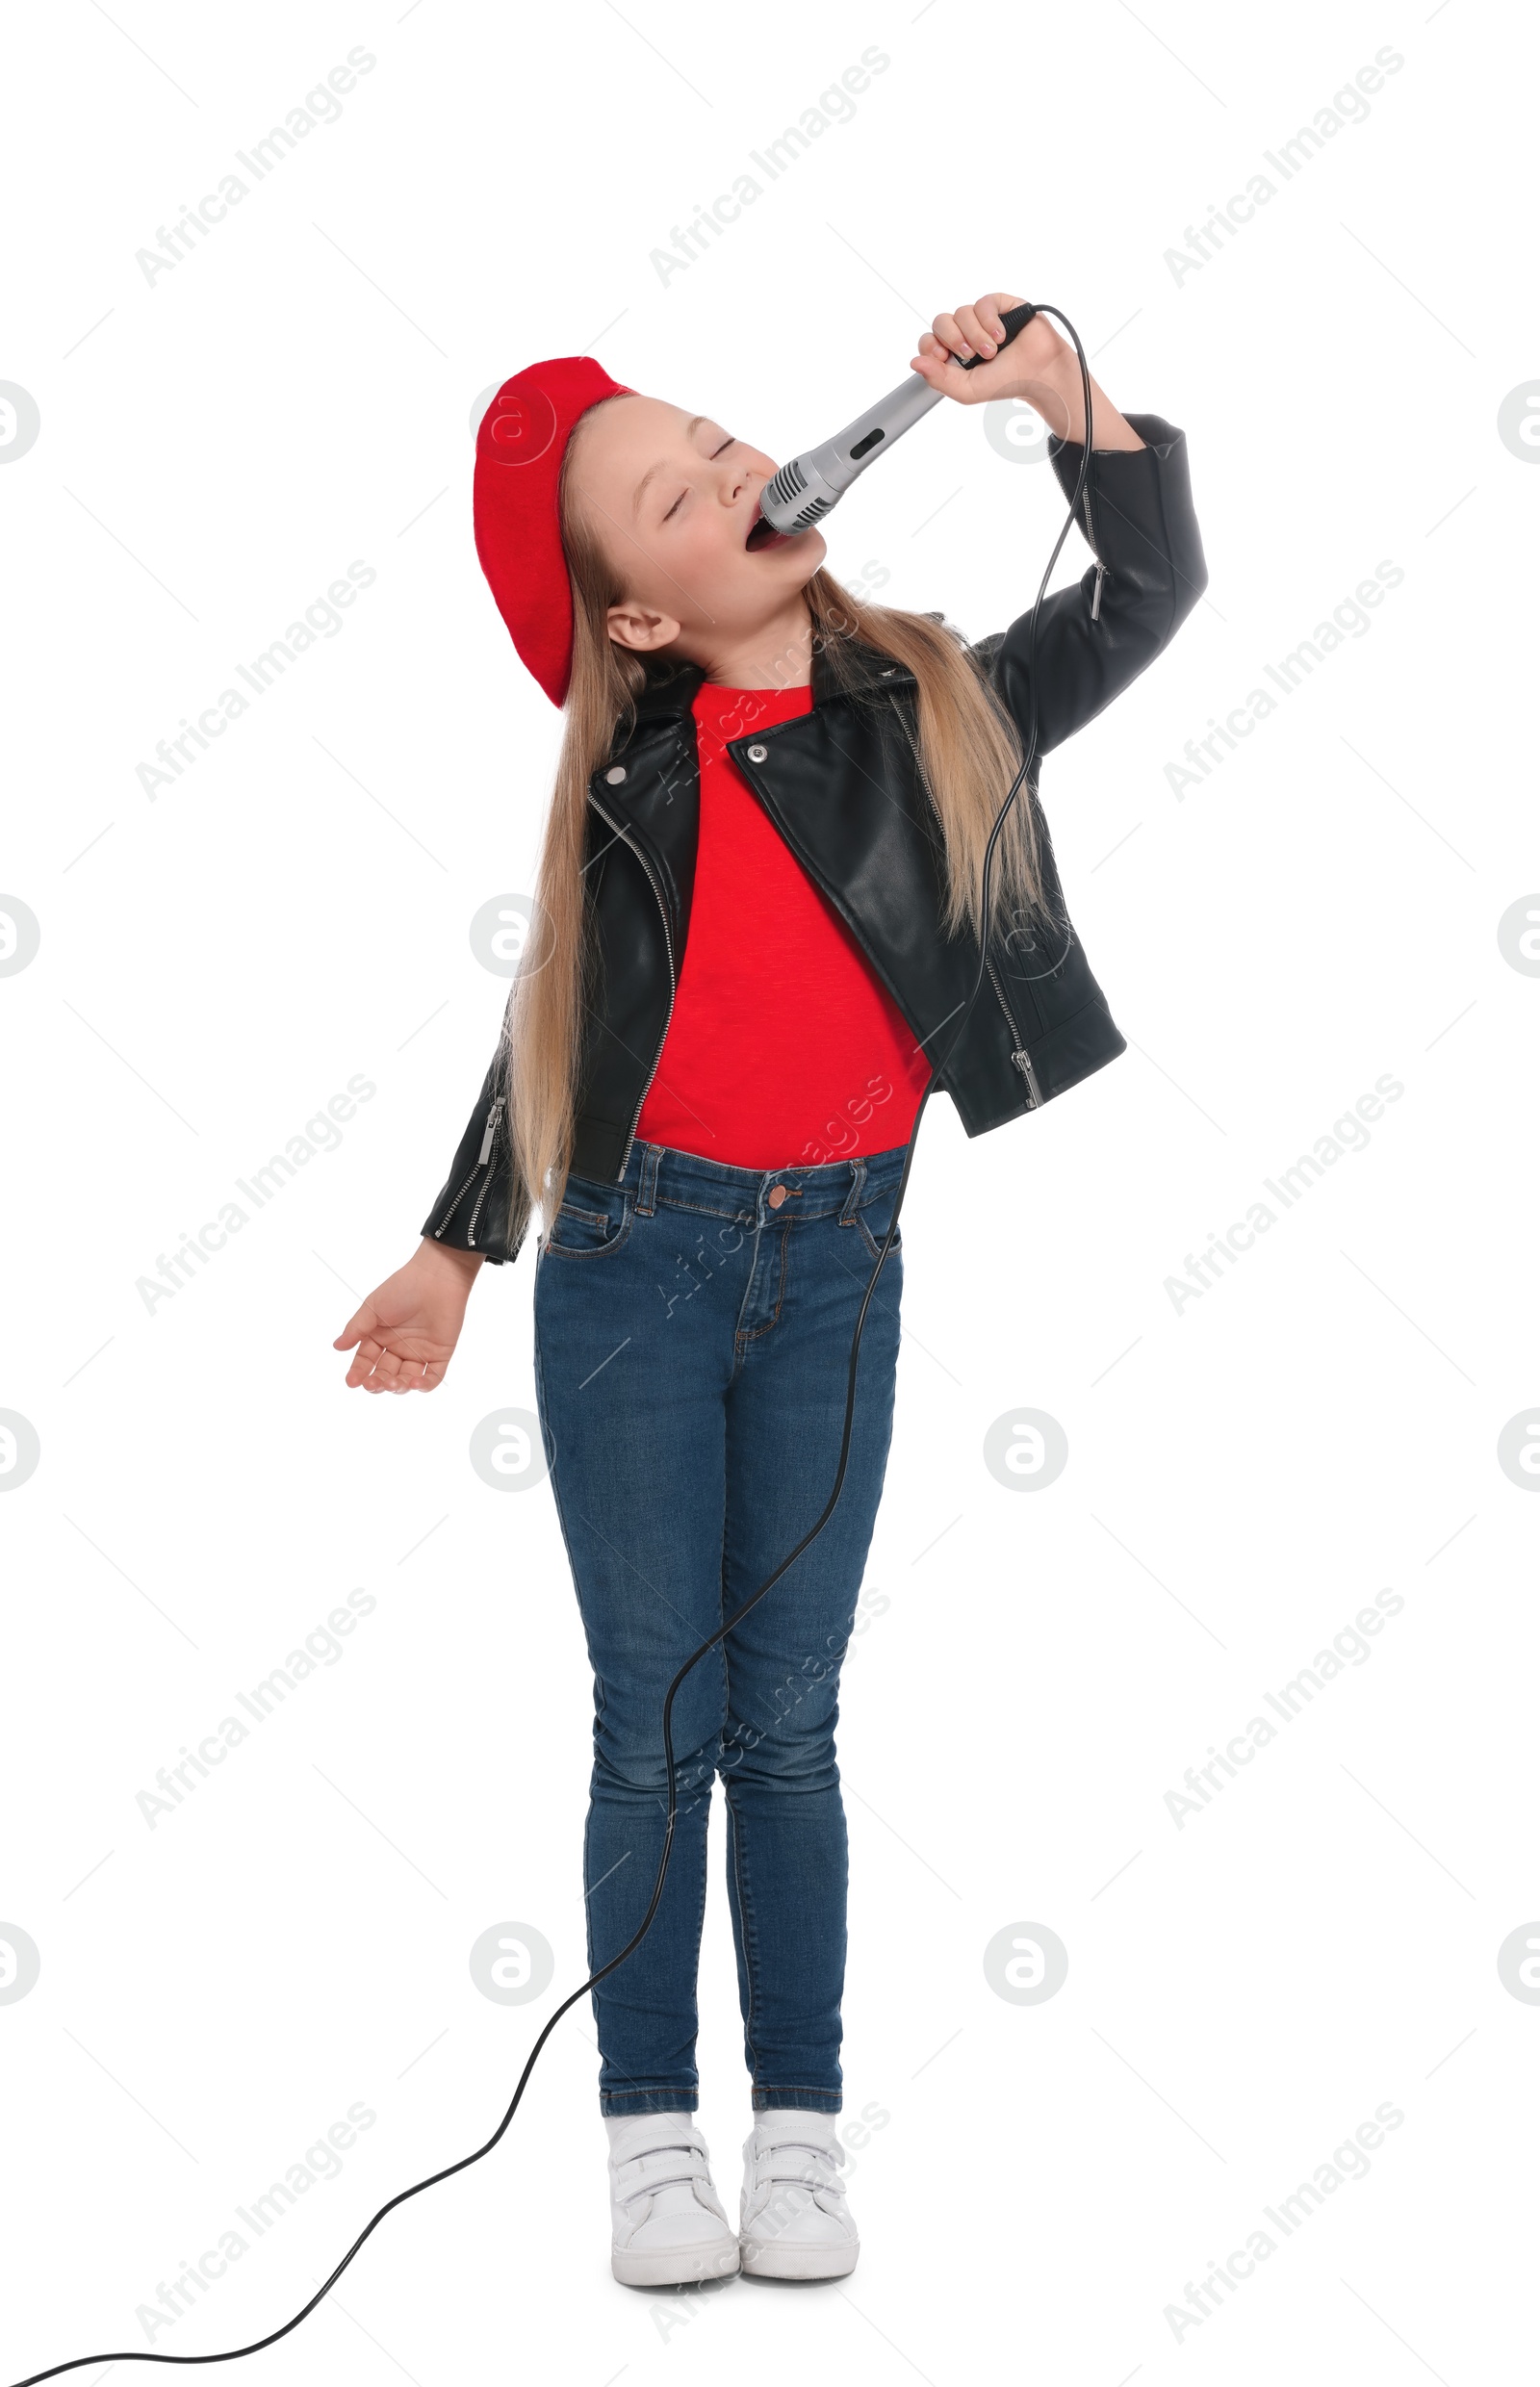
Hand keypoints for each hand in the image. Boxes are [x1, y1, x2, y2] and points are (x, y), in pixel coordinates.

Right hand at [333, 1240, 482, 1393]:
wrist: (436, 1278)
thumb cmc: (401, 1288)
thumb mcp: (373, 1308)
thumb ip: (356, 1328)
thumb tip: (336, 1347)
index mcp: (380, 1337)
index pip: (366, 1361)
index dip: (358, 1372)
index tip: (351, 1382)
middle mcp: (398, 1347)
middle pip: (384, 1374)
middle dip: (377, 1382)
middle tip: (372, 1384)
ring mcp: (419, 1352)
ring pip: (406, 1379)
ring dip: (397, 1387)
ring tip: (392, 1383)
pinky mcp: (440, 1354)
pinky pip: (433, 1377)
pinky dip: (424, 1385)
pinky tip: (414, 1384)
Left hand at [910, 292, 1070, 406]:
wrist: (1039, 376)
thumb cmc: (1006, 384)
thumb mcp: (966, 390)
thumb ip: (939, 379)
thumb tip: (914, 362)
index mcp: (955, 353)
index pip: (929, 340)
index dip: (930, 346)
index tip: (942, 357)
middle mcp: (967, 332)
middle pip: (941, 321)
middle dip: (952, 338)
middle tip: (970, 355)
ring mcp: (984, 318)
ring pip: (962, 312)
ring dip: (976, 334)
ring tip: (993, 350)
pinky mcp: (1002, 305)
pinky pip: (983, 303)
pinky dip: (989, 320)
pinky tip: (1001, 335)